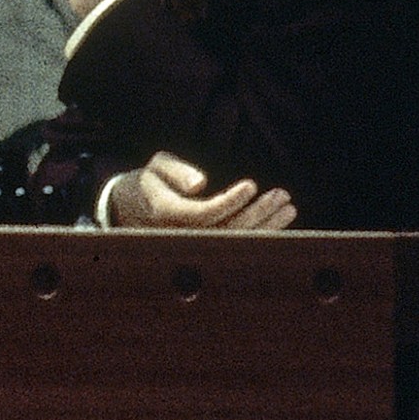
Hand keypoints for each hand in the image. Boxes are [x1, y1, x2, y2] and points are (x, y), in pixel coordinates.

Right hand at [110, 150, 297, 230]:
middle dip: (258, 214)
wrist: (130, 211)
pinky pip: (235, 248)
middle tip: (283, 196)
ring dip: (266, 227)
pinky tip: (278, 223)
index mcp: (165, 214)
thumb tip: (200, 184)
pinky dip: (259, 236)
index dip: (230, 201)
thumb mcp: (156, 168)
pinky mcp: (204, 251)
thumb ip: (176, 171)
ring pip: (234, 244)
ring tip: (288, 207)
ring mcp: (192, 247)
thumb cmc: (149, 183)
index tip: (252, 184)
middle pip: (225, 231)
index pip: (204, 214)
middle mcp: (180, 236)